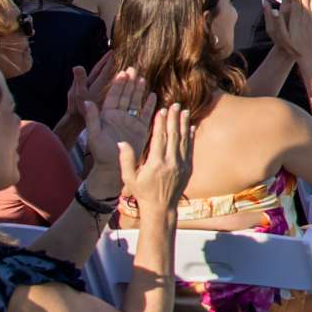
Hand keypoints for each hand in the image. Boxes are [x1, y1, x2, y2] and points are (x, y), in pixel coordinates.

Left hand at [80, 68, 151, 199]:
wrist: (113, 167)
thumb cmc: (101, 153)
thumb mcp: (93, 135)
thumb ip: (92, 118)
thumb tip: (87, 102)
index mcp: (108, 115)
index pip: (114, 96)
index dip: (118, 84)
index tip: (122, 73)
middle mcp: (120, 116)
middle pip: (126, 96)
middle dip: (129, 82)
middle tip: (133, 69)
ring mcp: (131, 122)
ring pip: (135, 102)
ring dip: (138, 90)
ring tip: (142, 78)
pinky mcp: (140, 129)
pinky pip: (146, 114)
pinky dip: (149, 105)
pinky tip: (152, 95)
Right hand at [121, 103, 193, 219]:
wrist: (161, 207)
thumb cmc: (142, 192)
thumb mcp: (129, 178)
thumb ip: (125, 160)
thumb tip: (121, 142)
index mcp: (155, 164)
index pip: (159, 139)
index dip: (160, 123)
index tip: (161, 110)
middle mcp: (170, 163)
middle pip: (173, 136)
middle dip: (173, 119)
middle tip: (174, 104)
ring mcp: (181, 165)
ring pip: (183, 140)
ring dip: (184, 124)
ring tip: (184, 111)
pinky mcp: (188, 168)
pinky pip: (190, 149)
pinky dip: (190, 137)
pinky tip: (190, 127)